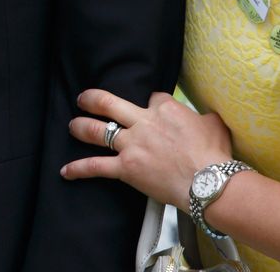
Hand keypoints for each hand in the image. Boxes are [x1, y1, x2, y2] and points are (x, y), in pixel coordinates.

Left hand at [61, 89, 232, 208]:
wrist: (208, 182)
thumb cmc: (214, 155)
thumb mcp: (214, 124)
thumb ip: (204, 116)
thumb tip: (206, 117)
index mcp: (164, 109)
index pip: (152, 98)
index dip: (151, 104)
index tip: (151, 110)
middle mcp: (143, 122)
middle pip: (111, 103)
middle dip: (94, 99)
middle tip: (84, 99)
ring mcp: (132, 145)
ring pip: (99, 131)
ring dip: (82, 127)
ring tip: (72, 125)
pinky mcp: (127, 168)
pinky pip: (97, 166)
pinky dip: (80, 169)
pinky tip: (65, 171)